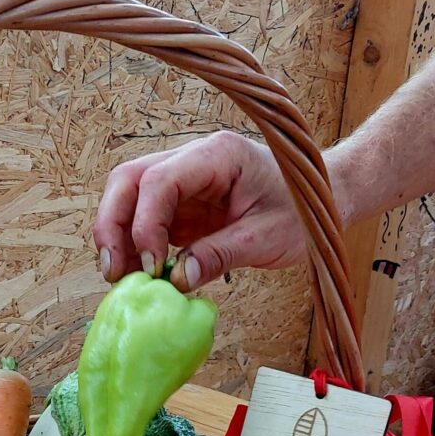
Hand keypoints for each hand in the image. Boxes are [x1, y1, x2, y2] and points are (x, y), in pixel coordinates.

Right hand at [93, 132, 308, 289]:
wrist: (321, 201)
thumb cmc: (302, 212)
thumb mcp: (268, 237)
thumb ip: (222, 254)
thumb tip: (177, 280)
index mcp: (217, 155)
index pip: (160, 180)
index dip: (145, 224)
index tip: (151, 266)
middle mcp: (192, 160)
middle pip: (128, 180)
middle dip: (113, 225)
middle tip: (114, 272)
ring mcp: (182, 181)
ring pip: (127, 197)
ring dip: (117, 236)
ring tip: (121, 277)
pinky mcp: (180, 206)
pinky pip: (143, 220)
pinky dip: (133, 246)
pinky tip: (138, 274)